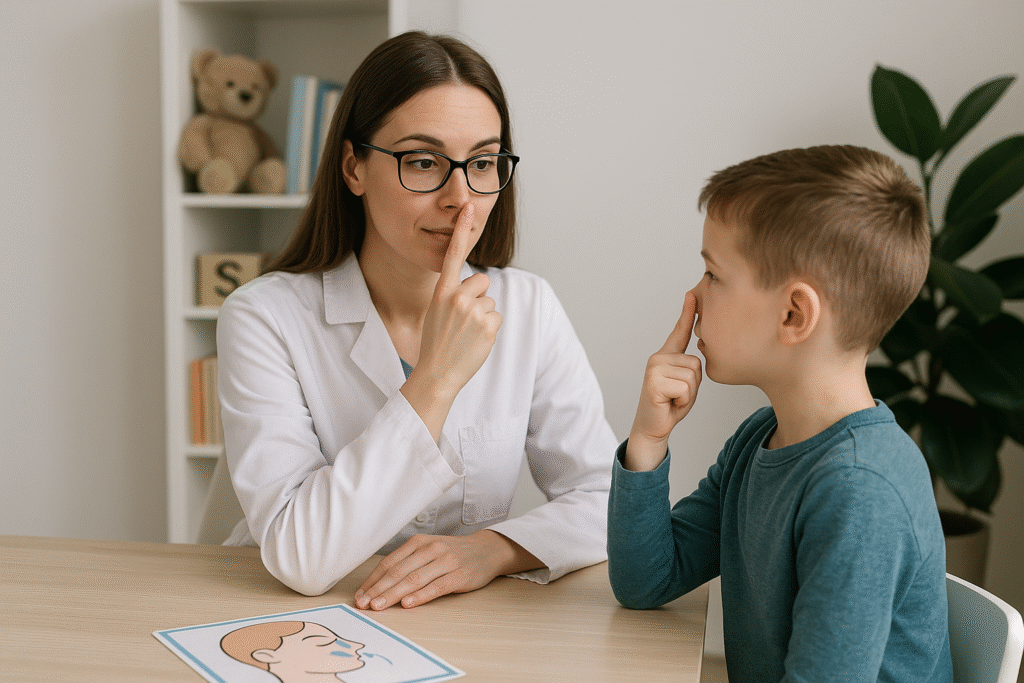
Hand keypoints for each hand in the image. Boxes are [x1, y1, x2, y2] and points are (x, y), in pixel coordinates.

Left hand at [354, 531, 522, 609]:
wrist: (487, 550)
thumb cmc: (452, 553)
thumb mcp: (428, 550)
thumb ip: (407, 563)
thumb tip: (379, 585)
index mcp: (418, 542)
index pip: (389, 562)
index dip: (372, 580)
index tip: (360, 595)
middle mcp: (430, 549)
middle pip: (398, 571)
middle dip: (378, 589)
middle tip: (363, 604)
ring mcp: (445, 561)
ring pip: (414, 579)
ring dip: (393, 595)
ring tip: (378, 606)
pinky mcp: (459, 575)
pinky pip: (436, 587)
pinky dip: (420, 596)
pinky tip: (407, 604)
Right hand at [402, 204, 501, 440]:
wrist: (436, 374)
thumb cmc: (436, 344)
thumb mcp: (436, 313)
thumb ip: (453, 296)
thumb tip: (478, 286)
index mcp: (441, 292)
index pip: (453, 255)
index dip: (461, 231)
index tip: (469, 208)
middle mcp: (457, 297)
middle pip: (482, 282)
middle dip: (478, 297)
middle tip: (463, 320)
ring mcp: (474, 311)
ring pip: (490, 302)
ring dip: (483, 317)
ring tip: (467, 334)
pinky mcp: (489, 325)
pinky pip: (497, 317)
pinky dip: (490, 329)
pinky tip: (475, 341)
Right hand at [626, 291, 701, 470]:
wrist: (653, 427)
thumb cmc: (670, 405)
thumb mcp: (685, 383)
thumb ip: (690, 368)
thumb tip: (699, 356)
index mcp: (667, 356)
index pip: (679, 331)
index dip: (687, 312)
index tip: (693, 294)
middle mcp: (658, 357)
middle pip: (696, 364)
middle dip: (694, 386)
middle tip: (678, 395)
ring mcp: (654, 368)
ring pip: (692, 377)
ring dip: (688, 394)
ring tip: (674, 399)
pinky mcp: (654, 381)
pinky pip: (684, 388)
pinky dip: (682, 401)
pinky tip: (669, 403)